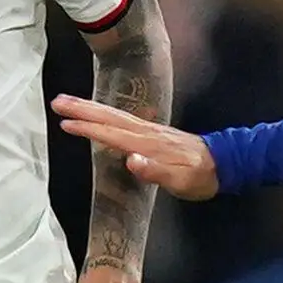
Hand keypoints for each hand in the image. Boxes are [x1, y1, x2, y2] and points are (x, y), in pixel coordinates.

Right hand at [53, 94, 218, 199]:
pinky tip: (99, 115)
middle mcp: (146, 132)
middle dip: (83, 109)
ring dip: (91, 108)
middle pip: (110, 117)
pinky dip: (105, 115)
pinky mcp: (153, 132)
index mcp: (148, 144)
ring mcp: (150, 130)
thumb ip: (155, 171)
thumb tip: (130, 160)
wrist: (225, 163)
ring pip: (115, 115)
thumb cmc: (200, 177)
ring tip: (68, 103)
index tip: (65, 123)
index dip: (89, 129)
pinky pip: (122, 120)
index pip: (112, 134)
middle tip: (57, 101)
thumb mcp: (181, 181)